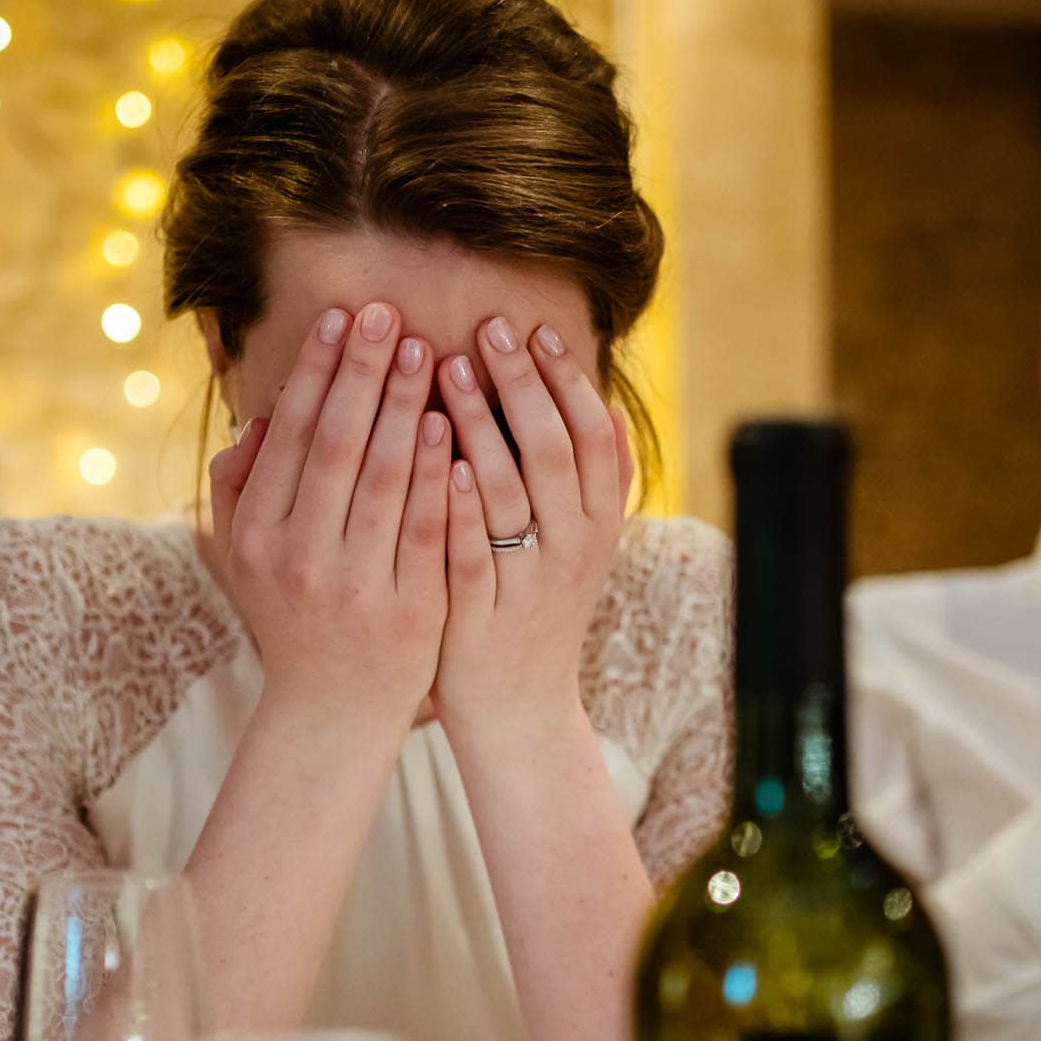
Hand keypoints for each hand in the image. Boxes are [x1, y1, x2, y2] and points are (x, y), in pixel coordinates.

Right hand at [205, 303, 450, 737]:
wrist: (334, 711)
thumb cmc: (292, 616)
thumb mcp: (245, 557)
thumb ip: (242, 487)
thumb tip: (259, 417)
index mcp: (256, 535)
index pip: (292, 436)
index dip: (319, 372)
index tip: (345, 318)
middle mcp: (299, 556)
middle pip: (337, 446)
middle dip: (365, 374)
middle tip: (391, 313)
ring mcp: (356, 584)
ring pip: (384, 480)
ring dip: (405, 409)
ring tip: (429, 352)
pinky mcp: (410, 608)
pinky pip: (427, 528)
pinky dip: (437, 475)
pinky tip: (451, 426)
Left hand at [429, 316, 631, 742]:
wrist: (520, 711)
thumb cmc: (539, 612)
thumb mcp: (582, 546)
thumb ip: (593, 482)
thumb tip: (605, 403)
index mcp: (596, 526)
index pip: (590, 435)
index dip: (563, 379)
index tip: (531, 329)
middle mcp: (572, 550)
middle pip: (551, 450)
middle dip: (520, 383)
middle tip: (486, 328)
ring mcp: (527, 583)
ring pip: (510, 492)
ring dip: (481, 425)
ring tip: (447, 368)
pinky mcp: (482, 614)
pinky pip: (473, 551)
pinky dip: (457, 504)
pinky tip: (435, 458)